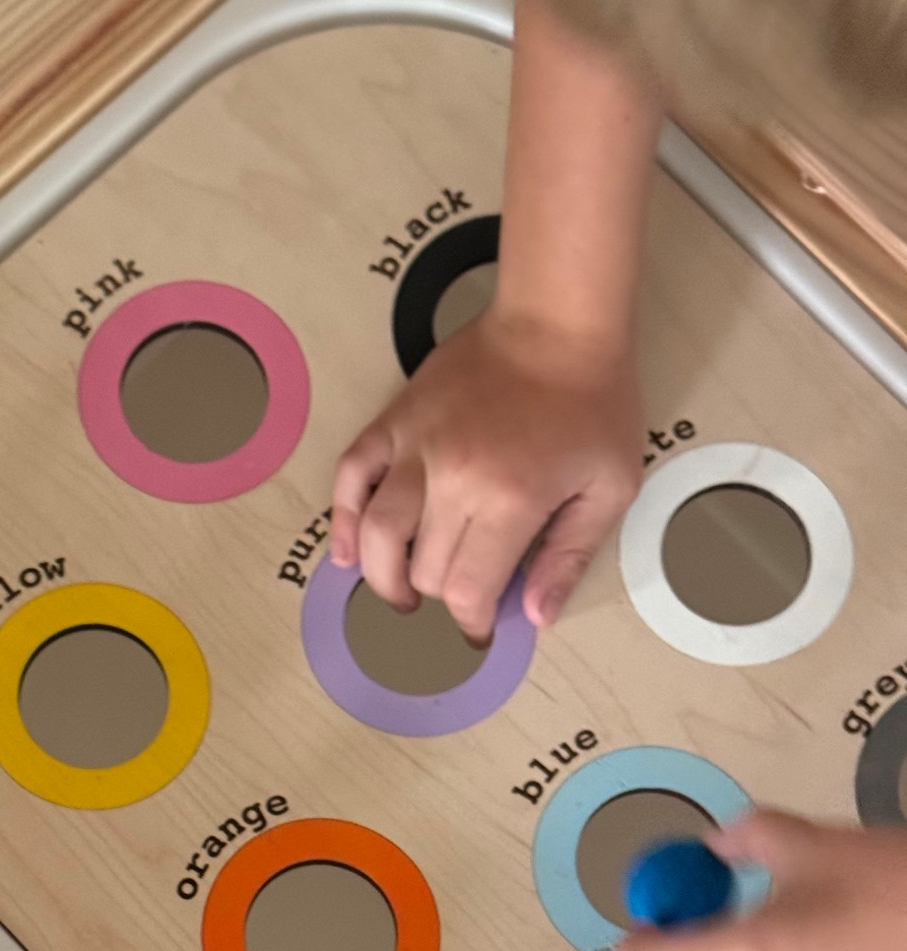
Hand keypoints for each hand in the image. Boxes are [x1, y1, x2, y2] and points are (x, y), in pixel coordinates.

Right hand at [329, 307, 642, 638]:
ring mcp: (416, 449)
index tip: (480, 628)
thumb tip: (533, 615)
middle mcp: (453, 480)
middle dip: (441, 596)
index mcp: (510, 501)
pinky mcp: (395, 422)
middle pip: (422, 570)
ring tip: (401, 593)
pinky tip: (347, 552)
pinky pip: (350, 477)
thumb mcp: (609, 486)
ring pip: (375, 537)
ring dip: (384, 577)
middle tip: (460, 594)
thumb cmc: (592, 400)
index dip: (472, 622)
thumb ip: (569, 556)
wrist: (558, 321)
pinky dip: (341, 519)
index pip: (467, 591)